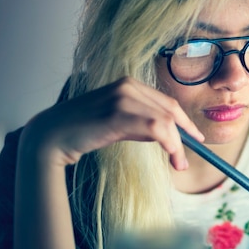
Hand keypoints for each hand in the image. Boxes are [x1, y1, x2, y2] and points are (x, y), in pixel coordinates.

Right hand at [23, 76, 203, 170]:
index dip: (185, 120)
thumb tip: (169, 135)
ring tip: (179, 164)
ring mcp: (122, 97)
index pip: (167, 102)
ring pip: (165, 120)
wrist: (52, 135)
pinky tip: (171, 157)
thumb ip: (141, 122)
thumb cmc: (85, 131)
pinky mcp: (117, 113)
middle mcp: (128, 86)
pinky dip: (169, 144)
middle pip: (170, 110)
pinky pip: (156, 128)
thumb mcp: (118, 121)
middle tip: (192, 155)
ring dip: (178, 145)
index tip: (196, 136)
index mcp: (129, 84)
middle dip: (186, 133)